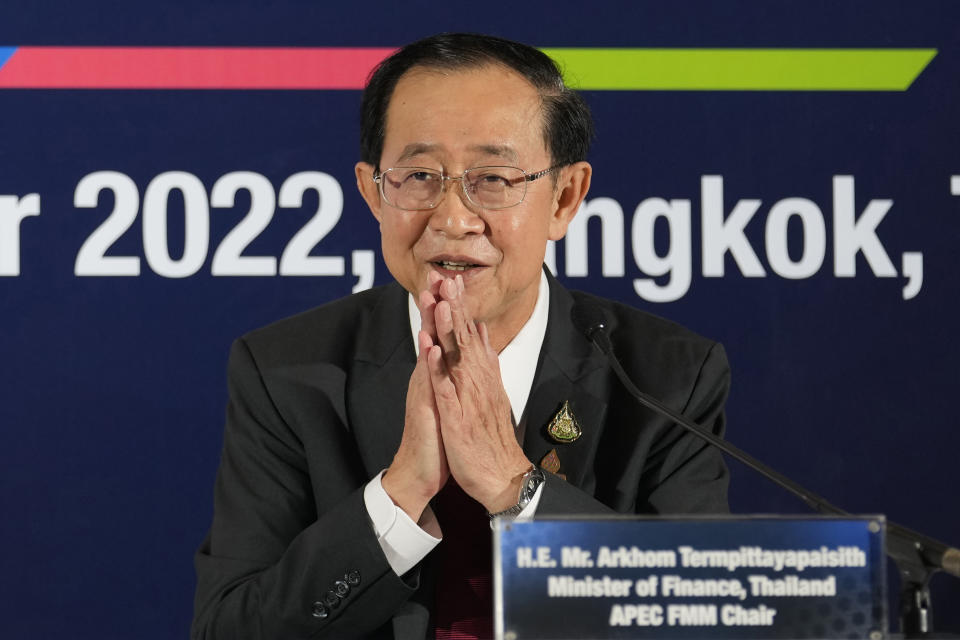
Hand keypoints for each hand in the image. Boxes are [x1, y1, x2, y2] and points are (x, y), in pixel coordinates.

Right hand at [381, 275, 447, 521]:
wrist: (418, 472)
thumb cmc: (436, 438)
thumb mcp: (447, 401)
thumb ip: (449, 377)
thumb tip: (456, 355)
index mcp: (435, 375)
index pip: (439, 334)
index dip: (444, 308)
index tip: (448, 281)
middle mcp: (427, 378)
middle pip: (429, 335)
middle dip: (433, 305)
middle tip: (435, 274)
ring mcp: (424, 392)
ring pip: (426, 352)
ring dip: (427, 325)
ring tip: (429, 297)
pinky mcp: (425, 410)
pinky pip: (427, 384)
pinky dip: (428, 365)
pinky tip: (428, 347)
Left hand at [426, 275, 531, 512]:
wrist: (502, 477)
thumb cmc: (490, 438)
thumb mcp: (490, 394)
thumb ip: (485, 362)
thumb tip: (481, 334)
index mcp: (482, 376)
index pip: (469, 335)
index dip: (459, 308)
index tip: (452, 279)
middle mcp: (477, 382)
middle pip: (464, 338)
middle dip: (454, 307)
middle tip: (448, 277)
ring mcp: (467, 399)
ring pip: (455, 357)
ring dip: (447, 329)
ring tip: (440, 301)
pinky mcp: (458, 418)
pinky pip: (445, 390)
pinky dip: (438, 369)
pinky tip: (430, 351)